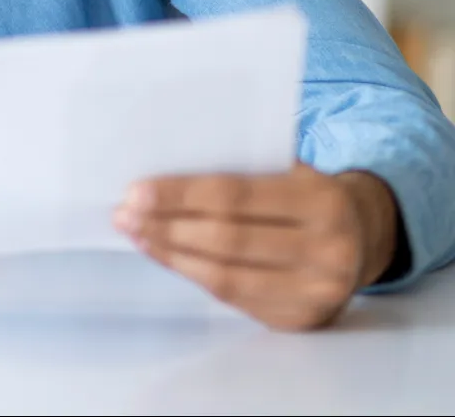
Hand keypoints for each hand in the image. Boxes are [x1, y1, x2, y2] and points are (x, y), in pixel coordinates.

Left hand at [113, 164, 400, 329]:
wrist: (364, 235)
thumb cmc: (307, 193)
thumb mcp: (288, 169)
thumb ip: (239, 169)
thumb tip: (161, 174)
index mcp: (323, 201)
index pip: (236, 196)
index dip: (180, 195)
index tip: (136, 190)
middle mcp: (327, 251)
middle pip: (227, 239)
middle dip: (166, 226)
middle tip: (124, 213)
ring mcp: (316, 292)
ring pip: (226, 275)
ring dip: (171, 253)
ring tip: (135, 234)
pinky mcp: (300, 319)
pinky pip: (233, 298)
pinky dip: (192, 274)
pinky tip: (165, 255)